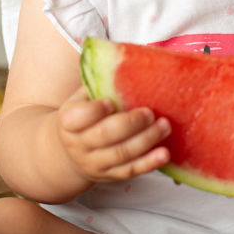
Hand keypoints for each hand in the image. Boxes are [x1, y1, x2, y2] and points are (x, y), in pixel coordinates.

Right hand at [56, 87, 170, 184]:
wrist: (69, 153)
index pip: (77, 117)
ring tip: (164, 126)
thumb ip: (98, 83)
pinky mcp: (110, 176)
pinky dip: (149, 164)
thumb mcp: (81, 99)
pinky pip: (131, 171)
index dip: (94, 110)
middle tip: (149, 113)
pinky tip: (164, 154)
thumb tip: (120, 57)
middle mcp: (79, 144)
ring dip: (145, 140)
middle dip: (129, 124)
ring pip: (121, 154)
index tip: (110, 102)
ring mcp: (94, 163)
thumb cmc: (83, 117)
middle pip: (104, 136)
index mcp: (68, 121)